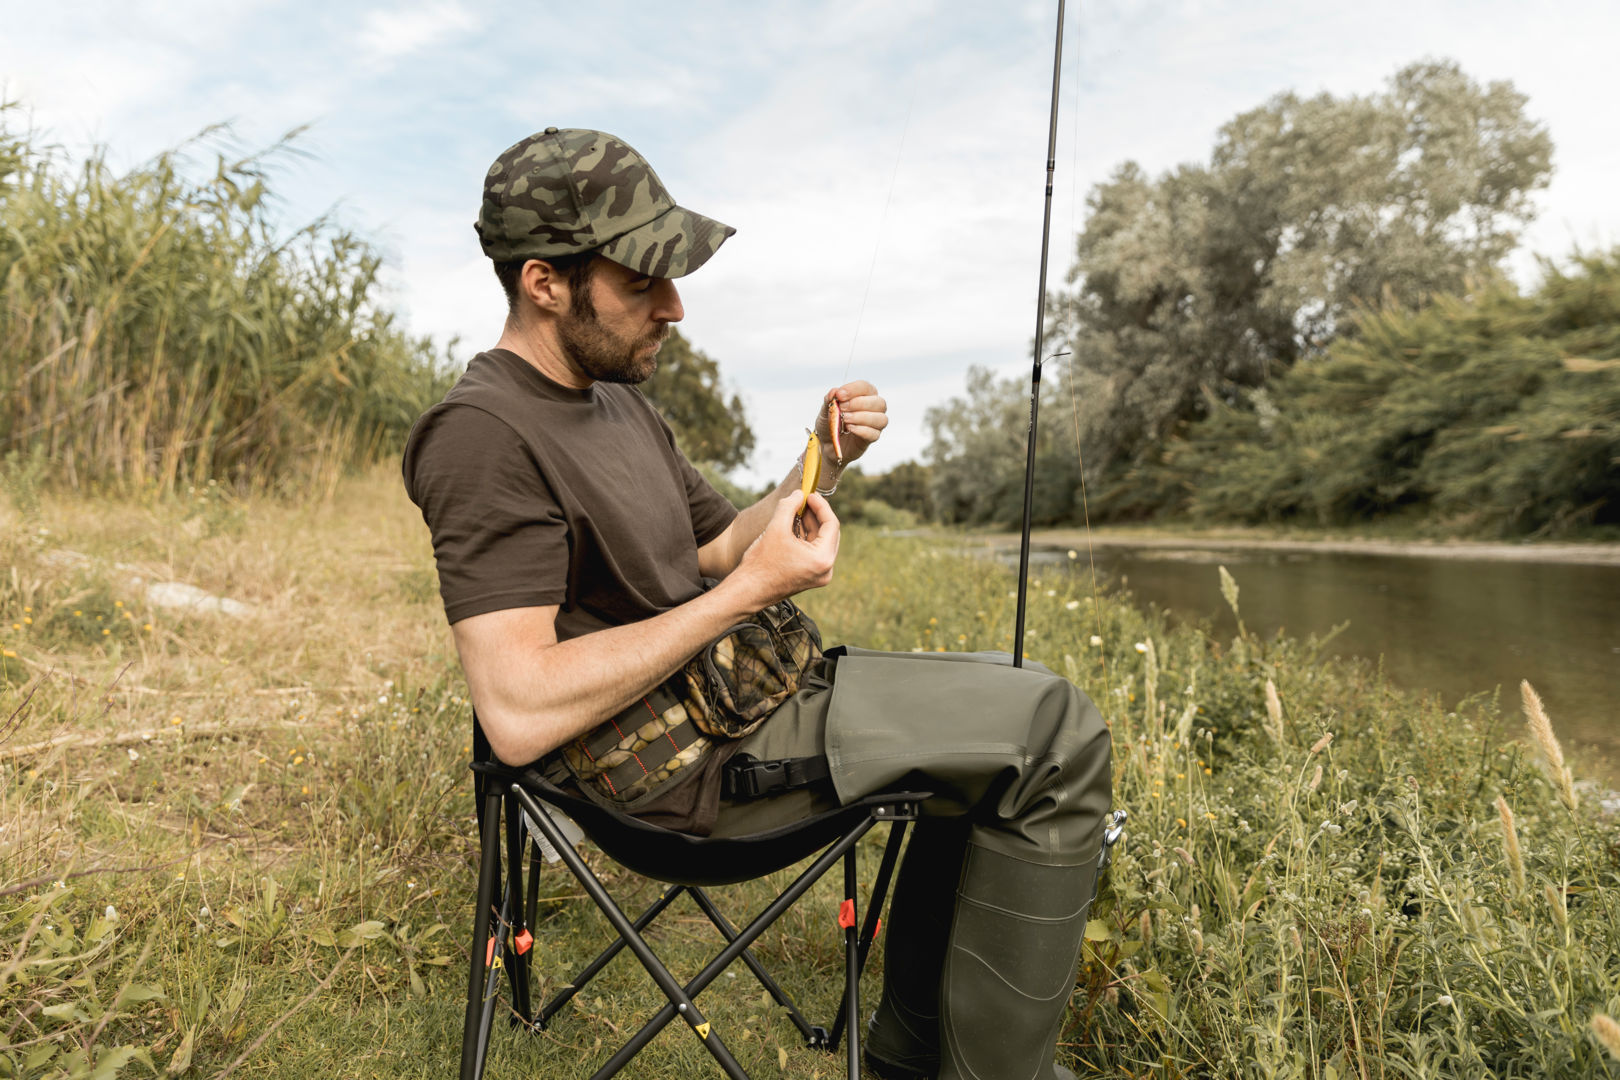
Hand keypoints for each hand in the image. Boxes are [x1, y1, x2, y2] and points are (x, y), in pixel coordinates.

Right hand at [731, 491, 839, 608]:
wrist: (749, 590)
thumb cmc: (761, 564)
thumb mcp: (776, 528)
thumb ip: (789, 506)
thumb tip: (798, 494)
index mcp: (822, 559)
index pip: (831, 524)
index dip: (821, 506)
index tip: (809, 495)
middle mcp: (826, 569)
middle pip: (829, 533)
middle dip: (816, 515)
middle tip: (803, 500)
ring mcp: (819, 575)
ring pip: (821, 542)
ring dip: (811, 525)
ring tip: (796, 511)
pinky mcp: (811, 577)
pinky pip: (814, 552)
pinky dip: (807, 538)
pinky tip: (795, 526)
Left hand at [814, 381, 887, 470]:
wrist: (827, 443)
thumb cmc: (830, 423)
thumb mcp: (826, 410)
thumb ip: (829, 400)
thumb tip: (834, 392)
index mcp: (864, 396)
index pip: (866, 387)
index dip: (854, 389)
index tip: (839, 395)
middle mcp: (874, 409)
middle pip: (879, 402)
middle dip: (859, 403)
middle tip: (842, 408)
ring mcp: (874, 424)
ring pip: (881, 419)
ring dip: (862, 417)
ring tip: (845, 418)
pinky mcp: (872, 438)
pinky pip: (874, 434)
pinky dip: (862, 430)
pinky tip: (850, 428)